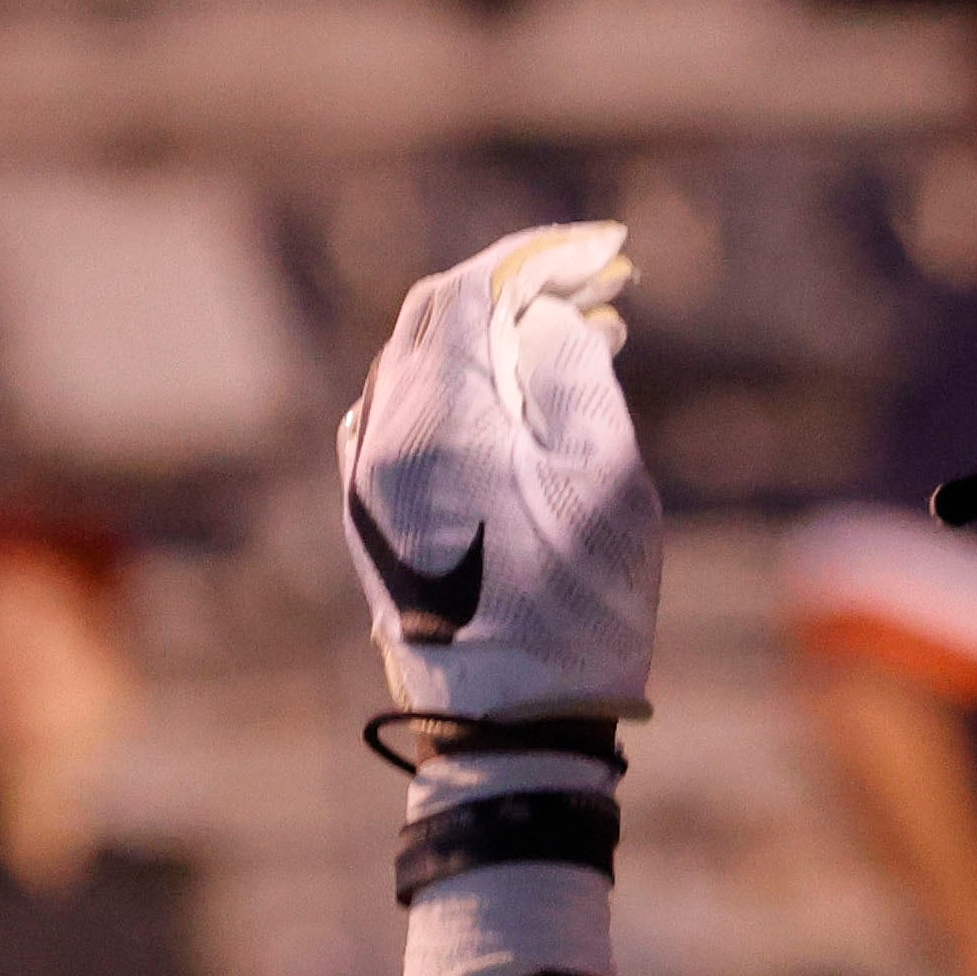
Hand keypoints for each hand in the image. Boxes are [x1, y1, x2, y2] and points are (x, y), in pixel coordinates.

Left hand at [339, 221, 661, 723]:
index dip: (540, 255)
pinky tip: (528, 396)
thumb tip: (545, 318)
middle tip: (606, 283)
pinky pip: (413, 412)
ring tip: (584, 331)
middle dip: (521, 286)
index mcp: (433, 417)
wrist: (507, 726)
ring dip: (500, 334)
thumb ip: (572, 373)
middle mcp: (379, 435)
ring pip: (423, 363)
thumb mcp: (603, 474)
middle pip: (438, 317)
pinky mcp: (372, 514)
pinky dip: (473, 383)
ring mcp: (366, 477)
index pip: (471, 291)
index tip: (611, 249)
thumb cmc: (573, 604)